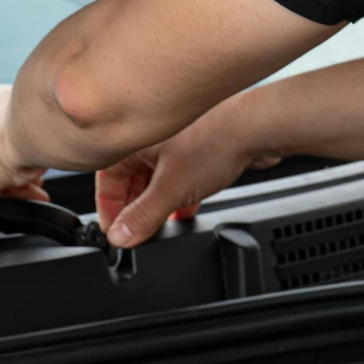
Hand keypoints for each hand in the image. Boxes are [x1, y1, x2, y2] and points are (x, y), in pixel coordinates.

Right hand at [95, 95, 280, 247]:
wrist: (256, 127)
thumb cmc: (215, 140)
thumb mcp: (171, 189)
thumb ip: (143, 216)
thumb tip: (120, 236)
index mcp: (134, 141)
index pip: (106, 180)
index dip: (109, 210)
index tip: (115, 233)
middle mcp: (150, 140)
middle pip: (130, 181)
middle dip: (134, 209)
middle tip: (137, 233)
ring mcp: (173, 144)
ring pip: (154, 181)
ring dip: (155, 205)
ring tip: (159, 225)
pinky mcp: (195, 150)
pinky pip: (177, 178)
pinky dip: (177, 196)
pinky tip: (183, 213)